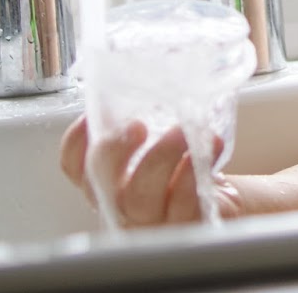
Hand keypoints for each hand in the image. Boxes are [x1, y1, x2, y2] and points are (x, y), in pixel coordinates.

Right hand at [59, 115, 239, 226]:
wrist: (222, 201)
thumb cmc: (183, 168)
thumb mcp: (156, 144)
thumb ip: (143, 121)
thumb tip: (147, 72)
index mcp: (109, 183)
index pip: (75, 168)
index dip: (75, 143)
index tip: (91, 115)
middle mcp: (122, 205)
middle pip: (101, 183)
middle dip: (114, 149)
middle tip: (137, 124)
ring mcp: (152, 221)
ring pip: (140, 196)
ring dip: (160, 156)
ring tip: (182, 131)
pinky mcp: (185, 225)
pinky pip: (182, 204)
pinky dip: (192, 173)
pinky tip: (208, 147)